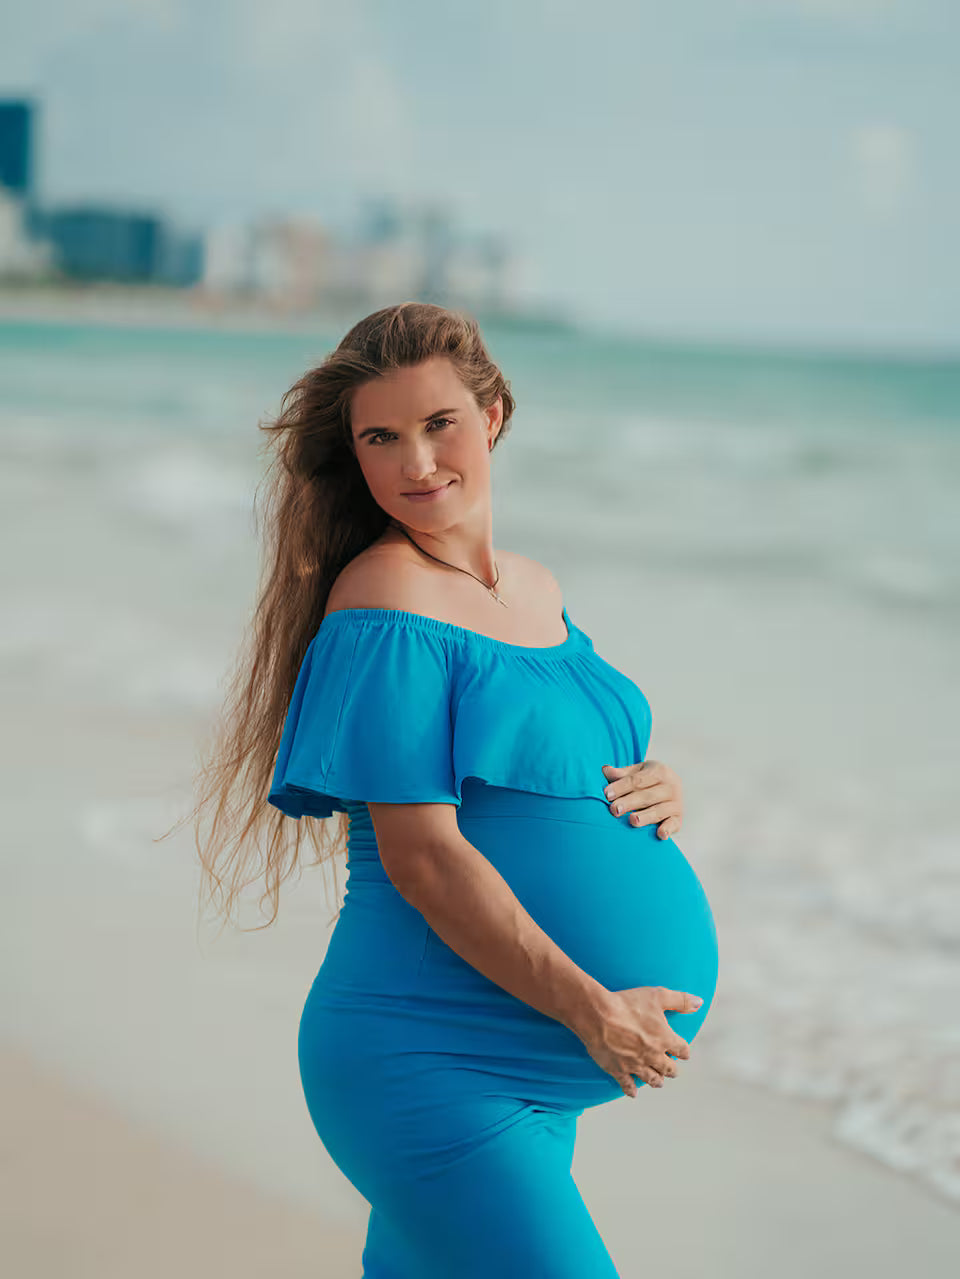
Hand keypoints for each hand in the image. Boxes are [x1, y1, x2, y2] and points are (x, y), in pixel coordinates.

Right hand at [575, 985, 698, 1095]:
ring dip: (657, 1081)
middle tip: (672, 1070)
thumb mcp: (657, 996)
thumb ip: (679, 1000)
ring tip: (658, 1082)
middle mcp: (653, 1055)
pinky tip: (633, 1093)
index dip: (684, 1051)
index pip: (682, 1050)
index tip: (683, 1053)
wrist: (599, 1016)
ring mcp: (636, 1065)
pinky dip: (631, 1090)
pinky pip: (628, 1085)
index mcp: (665, 1039)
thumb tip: (698, 1002)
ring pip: (652, 1079)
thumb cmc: (627, 1004)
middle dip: (672, 1069)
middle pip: (668, 1068)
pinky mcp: (619, 1070)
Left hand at [601, 760, 682, 839]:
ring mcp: (675, 803)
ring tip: (632, 820)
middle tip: (614, 809)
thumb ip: (622, 773)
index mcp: (659, 771)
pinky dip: (668, 829)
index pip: (637, 780)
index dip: (621, 787)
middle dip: (630, 803)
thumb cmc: (649, 779)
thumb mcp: (637, 771)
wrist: (672, 785)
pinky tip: (660, 834)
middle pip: (647, 796)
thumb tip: (605, 770)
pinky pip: (674, 824)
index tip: (607, 794)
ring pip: (659, 810)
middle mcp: (670, 787)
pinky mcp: (678, 818)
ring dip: (646, 816)